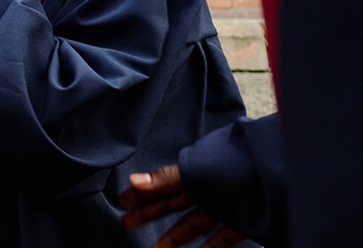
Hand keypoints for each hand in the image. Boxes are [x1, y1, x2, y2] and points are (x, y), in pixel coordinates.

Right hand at [120, 165, 246, 247]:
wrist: (281, 174)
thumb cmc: (237, 165)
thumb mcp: (197, 170)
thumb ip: (166, 179)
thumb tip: (134, 180)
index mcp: (195, 171)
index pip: (162, 184)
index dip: (142, 193)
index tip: (123, 202)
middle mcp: (208, 189)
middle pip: (174, 204)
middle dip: (151, 213)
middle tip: (128, 222)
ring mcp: (225, 206)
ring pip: (194, 224)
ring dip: (174, 237)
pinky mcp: (242, 222)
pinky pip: (222, 238)